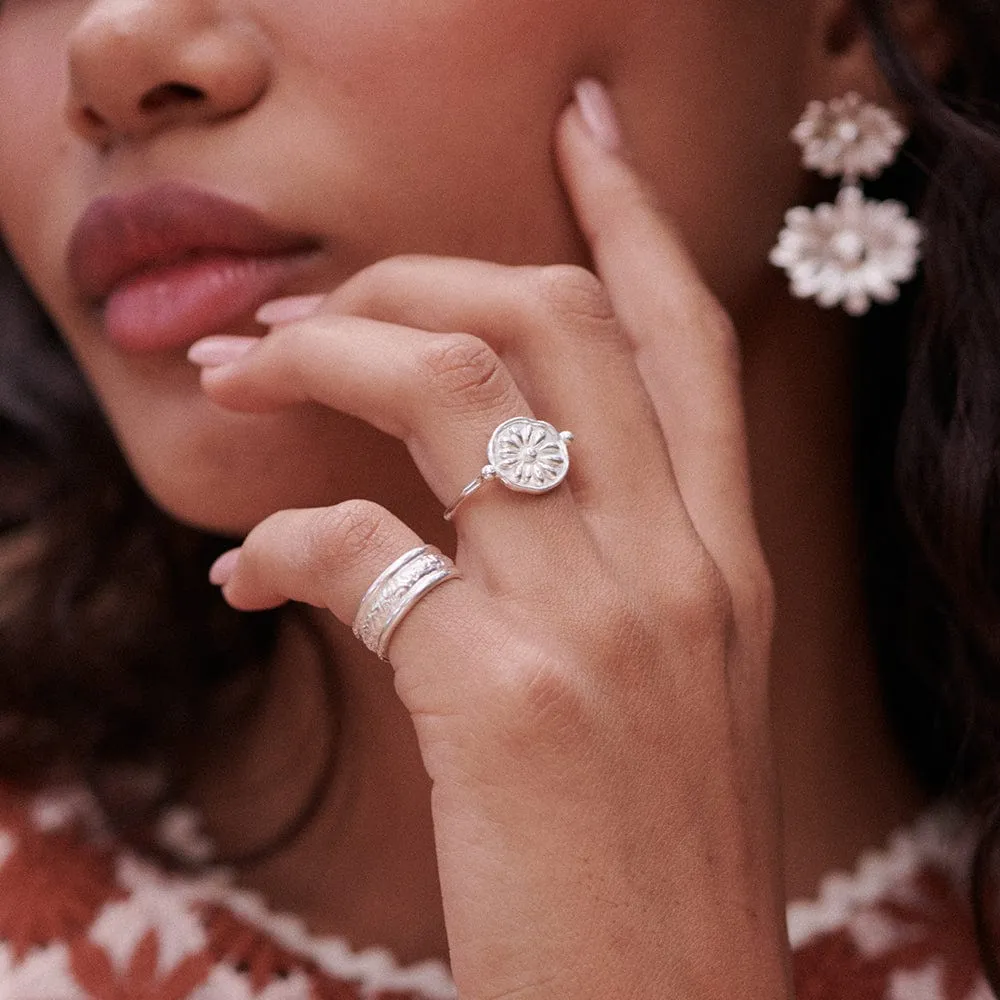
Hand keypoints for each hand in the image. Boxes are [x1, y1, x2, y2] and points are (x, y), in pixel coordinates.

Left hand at [191, 80, 787, 999]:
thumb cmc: (654, 850)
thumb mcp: (670, 680)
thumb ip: (606, 561)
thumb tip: (459, 484)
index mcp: (727, 558)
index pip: (690, 333)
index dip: (633, 217)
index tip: (577, 131)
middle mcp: (678, 563)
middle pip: (549, 317)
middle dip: (413, 272)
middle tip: (312, 304)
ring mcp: (596, 619)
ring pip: (444, 385)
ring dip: (317, 355)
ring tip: (235, 375)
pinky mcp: (498, 694)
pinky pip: (356, 551)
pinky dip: (280, 544)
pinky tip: (246, 580)